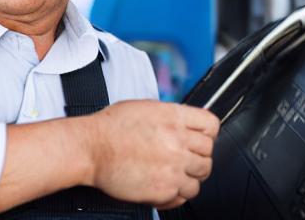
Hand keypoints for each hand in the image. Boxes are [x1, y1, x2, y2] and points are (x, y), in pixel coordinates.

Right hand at [86, 100, 219, 208]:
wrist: (92, 147)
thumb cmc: (112, 126)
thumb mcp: (147, 108)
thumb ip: (171, 116)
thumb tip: (185, 124)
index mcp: (174, 117)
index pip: (211, 125)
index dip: (208, 133)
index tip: (202, 138)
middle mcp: (178, 141)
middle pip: (208, 153)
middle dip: (199, 155)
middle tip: (186, 157)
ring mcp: (173, 167)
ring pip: (201, 176)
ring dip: (191, 175)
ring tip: (176, 172)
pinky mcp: (164, 189)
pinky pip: (185, 196)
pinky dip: (178, 192)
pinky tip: (167, 184)